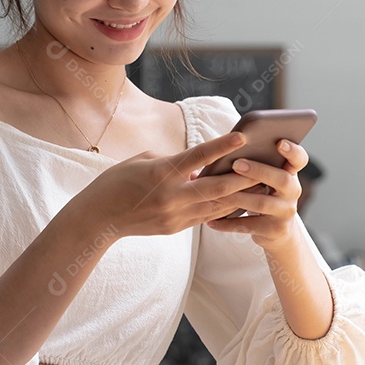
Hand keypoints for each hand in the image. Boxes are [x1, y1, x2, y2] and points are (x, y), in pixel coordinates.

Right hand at [78, 132, 259, 236]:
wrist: (98, 218)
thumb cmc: (116, 182)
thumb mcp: (141, 161)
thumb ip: (172, 161)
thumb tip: (196, 166)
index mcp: (161, 173)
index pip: (197, 157)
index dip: (221, 146)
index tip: (242, 137)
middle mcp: (171, 196)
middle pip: (216, 187)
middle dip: (243, 178)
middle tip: (265, 167)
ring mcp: (174, 215)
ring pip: (216, 206)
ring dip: (240, 196)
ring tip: (262, 186)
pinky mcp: (175, 228)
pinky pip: (206, 217)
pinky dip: (224, 208)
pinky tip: (240, 201)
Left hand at [205, 139, 307, 247]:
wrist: (278, 230)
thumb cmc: (264, 193)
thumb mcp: (266, 177)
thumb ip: (256, 162)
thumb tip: (224, 148)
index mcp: (290, 173)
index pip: (299, 159)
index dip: (293, 151)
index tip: (279, 142)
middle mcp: (293, 191)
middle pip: (282, 179)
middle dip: (258, 170)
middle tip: (236, 164)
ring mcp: (285, 212)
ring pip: (261, 203)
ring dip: (237, 197)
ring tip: (216, 193)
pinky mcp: (274, 230)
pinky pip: (249, 226)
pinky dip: (228, 223)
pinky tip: (211, 221)